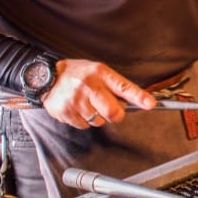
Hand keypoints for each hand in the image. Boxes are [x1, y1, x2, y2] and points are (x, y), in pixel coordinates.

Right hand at [39, 59, 155, 127]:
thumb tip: (138, 101)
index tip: (150, 104)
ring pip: (99, 121)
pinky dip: (84, 120)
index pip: (124, 86)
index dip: (139, 97)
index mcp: (100, 73)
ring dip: (97, 116)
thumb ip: (116, 85)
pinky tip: (77, 108)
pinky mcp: (66, 113)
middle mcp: (89, 87)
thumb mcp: (98, 71)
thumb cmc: (78, 74)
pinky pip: (84, 126)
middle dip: (116, 114)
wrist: (46, 77)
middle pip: (113, 112)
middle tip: (110, 108)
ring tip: (87, 103)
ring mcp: (76, 101)